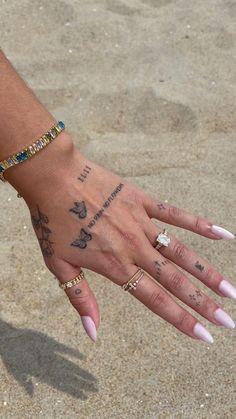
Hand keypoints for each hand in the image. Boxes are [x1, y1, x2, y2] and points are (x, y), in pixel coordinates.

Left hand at [15, 134, 234, 342]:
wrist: (53, 178)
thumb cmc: (51, 222)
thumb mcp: (59, 265)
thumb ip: (80, 299)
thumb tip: (93, 334)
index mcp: (115, 266)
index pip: (155, 300)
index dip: (181, 319)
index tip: (205, 335)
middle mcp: (133, 248)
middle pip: (175, 280)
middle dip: (203, 303)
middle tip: (228, 320)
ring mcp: (140, 223)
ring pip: (181, 251)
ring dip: (207, 271)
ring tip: (230, 289)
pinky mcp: (142, 201)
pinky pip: (175, 214)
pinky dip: (199, 224)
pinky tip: (223, 234)